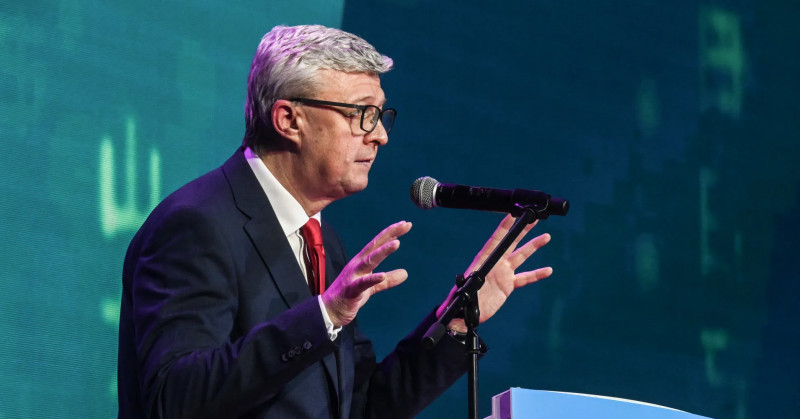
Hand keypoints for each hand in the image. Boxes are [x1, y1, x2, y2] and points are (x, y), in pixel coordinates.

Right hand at [322, 221, 411, 326]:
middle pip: (374, 246)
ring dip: (382, 252)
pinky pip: (362, 284)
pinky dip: (372, 279)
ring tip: (396, 243)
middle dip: (390, 235)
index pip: (378, 244)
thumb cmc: (349, 296)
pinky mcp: (351, 291)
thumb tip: (405, 273)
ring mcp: (353, 277)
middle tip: (405, 224)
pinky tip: (382, 275)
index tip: (406, 224)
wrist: (329, 311)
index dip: (391, 233)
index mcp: (361, 262)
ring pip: (369, 261)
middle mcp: (357, 265)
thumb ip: (387, 280)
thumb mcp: (372, 287)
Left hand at [438, 214, 551, 332]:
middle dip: (522, 230)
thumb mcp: (465, 289)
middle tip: (533, 219)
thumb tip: (474, 280)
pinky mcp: (508, 285)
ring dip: (533, 246)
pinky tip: (548, 270)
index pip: (496, 239)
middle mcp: (495, 263)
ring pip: (521, 256)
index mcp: (484, 260)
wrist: (465, 314)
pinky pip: (525, 277)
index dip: (505, 227)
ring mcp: (503, 273)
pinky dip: (536, 274)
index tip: (513, 214)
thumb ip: (471, 283)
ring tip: (546, 236)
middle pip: (511, 242)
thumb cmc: (460, 300)